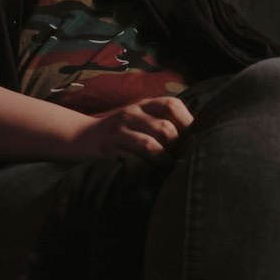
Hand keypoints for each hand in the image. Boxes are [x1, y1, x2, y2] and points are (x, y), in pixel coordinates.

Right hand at [69, 95, 193, 160]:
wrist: (81, 137)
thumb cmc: (122, 133)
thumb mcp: (141, 119)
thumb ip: (165, 123)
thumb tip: (198, 138)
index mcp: (145, 105)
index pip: (172, 105)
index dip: (187, 122)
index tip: (192, 140)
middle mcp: (132, 113)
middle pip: (165, 127)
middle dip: (176, 147)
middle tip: (180, 160)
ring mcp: (118, 130)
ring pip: (149, 144)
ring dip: (162, 161)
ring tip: (166, 170)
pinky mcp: (108, 148)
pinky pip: (131, 158)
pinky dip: (144, 168)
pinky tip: (149, 174)